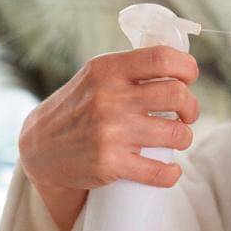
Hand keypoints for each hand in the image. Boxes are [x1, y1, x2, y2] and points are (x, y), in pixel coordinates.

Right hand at [18, 46, 199, 200]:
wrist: (39, 149)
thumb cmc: (78, 108)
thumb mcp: (94, 76)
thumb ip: (129, 68)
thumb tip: (178, 64)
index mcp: (107, 70)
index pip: (163, 58)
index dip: (187, 68)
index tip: (189, 78)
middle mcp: (110, 98)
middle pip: (177, 95)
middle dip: (191, 107)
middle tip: (187, 114)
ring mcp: (111, 132)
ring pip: (177, 134)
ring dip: (185, 137)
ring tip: (178, 138)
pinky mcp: (111, 164)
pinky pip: (160, 171)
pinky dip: (172, 173)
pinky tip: (170, 170)